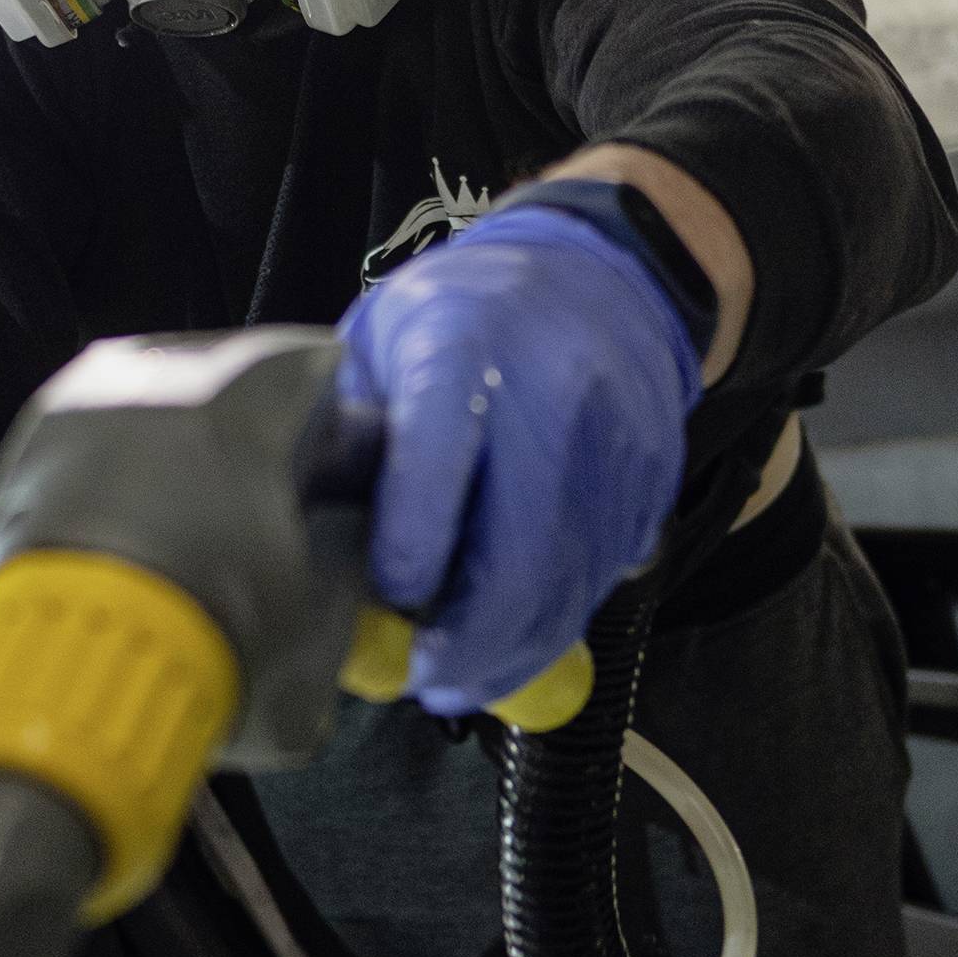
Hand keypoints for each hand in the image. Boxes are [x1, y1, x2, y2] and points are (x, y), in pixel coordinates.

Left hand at [335, 202, 704, 712]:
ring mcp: (616, 441)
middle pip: (519, 551)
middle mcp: (554, 392)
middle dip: (467, 641)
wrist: (602, 276)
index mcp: (464, 343)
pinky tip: (515, 628)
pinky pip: (604, 576)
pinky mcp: (654, 480)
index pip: (442, 455)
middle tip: (425, 680)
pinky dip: (556, 618)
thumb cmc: (465, 314)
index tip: (387, 600)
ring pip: (568, 584)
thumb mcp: (383, 342)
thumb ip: (348, 436)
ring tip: (461, 673)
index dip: (413, 542)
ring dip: (512, 648)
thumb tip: (303, 551)